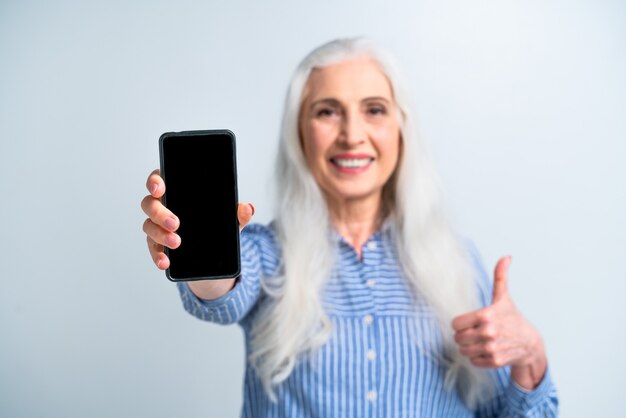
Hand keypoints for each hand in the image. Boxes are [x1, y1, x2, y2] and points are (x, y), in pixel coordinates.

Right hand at [140, 168, 254, 269]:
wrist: (212, 257)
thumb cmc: (215, 227)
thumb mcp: (230, 221)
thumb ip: (238, 214)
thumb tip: (248, 208)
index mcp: (178, 193)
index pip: (160, 180)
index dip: (155, 182)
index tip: (160, 189)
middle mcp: (163, 207)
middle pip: (150, 204)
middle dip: (160, 212)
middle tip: (175, 223)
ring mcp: (157, 226)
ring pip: (149, 226)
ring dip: (160, 234)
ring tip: (177, 243)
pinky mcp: (157, 245)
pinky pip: (153, 248)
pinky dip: (157, 255)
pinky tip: (165, 261)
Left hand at [451, 256, 546, 388]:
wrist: (529, 343)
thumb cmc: (512, 318)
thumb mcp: (504, 298)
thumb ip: (500, 277)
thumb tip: (506, 257)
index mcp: (487, 315)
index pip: (455, 324)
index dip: (460, 323)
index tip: (469, 322)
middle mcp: (488, 332)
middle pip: (458, 338)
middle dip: (464, 335)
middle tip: (475, 332)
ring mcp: (491, 348)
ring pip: (463, 350)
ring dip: (469, 347)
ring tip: (480, 341)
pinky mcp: (494, 361)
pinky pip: (473, 361)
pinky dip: (477, 357)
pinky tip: (487, 350)